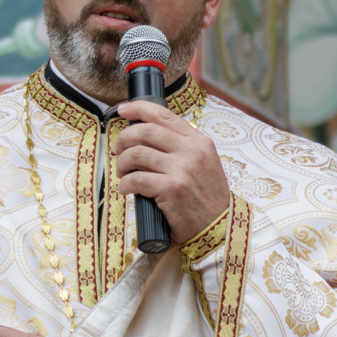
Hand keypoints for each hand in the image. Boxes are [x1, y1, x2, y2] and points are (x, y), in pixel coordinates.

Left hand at [112, 100, 231, 247]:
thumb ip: (183, 149)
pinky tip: (126, 190)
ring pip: (137, 154)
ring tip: (122, 173)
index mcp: (200, 142)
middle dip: (124, 138)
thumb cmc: (207, 199)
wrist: (219, 227)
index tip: (124, 110)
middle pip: (146, 131)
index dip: (140, 109)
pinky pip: (136, 179)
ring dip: (122, 163)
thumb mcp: (205, 165)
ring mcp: (182, 169)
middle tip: (118, 150)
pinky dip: (125, 185)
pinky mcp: (171, 188)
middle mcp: (192, 152)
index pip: (165, 116)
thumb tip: (147, 138)